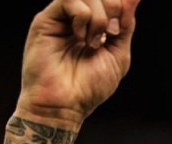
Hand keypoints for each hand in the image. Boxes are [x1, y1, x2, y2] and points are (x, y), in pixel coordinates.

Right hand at [16, 0, 139, 129]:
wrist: (66, 104)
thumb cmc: (90, 86)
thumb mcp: (118, 54)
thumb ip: (125, 25)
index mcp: (96, 26)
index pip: (112, 0)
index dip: (123, 5)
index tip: (122, 27)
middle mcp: (78, 19)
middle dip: (114, 8)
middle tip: (112, 33)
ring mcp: (62, 18)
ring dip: (99, 17)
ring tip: (94, 42)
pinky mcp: (46, 20)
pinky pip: (69, 0)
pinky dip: (83, 17)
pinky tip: (80, 38)